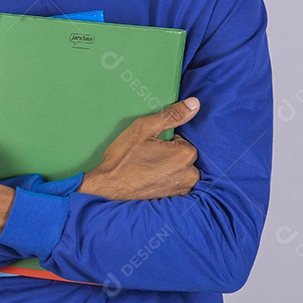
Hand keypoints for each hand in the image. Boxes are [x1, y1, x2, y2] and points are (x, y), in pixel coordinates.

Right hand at [77, 97, 200, 199]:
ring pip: (182, 168)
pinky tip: (150, 177)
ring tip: (148, 167)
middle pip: (184, 154)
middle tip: (148, 155)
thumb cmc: (124, 157)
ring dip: (169, 166)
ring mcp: (183, 189)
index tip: (151, 144)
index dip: (166, 139)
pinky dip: (167, 179)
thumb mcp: (144, 129)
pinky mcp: (175, 198)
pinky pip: (177, 182)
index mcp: (185, 154)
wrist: (108, 187)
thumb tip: (194, 104)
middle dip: (170, 152)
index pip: (183, 139)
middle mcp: (190, 174)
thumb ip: (172, 115)